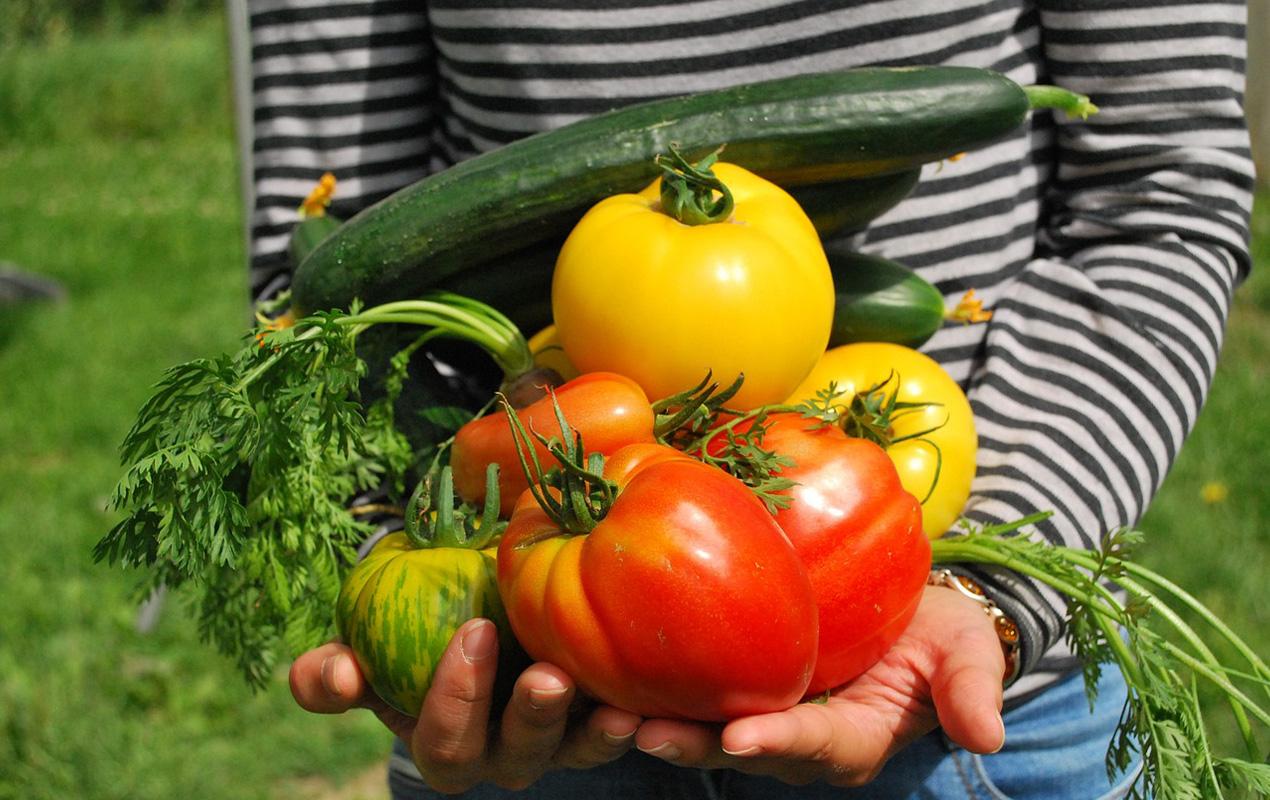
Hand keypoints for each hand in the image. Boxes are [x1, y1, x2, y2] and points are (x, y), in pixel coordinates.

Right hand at [289, 617, 641, 792]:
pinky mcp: (601, 722)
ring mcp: (556, 744)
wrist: (478, 615)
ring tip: (614, 705)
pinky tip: (647, 697)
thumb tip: (335, 674)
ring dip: (592, 731)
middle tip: (545, 675)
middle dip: (530, 718)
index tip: (473, 631)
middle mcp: (501, 755)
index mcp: (444, 742)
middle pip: (514, 756)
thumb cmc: (413, 634)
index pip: (443, 741)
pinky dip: (636, 718)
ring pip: (575, 751)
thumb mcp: (369, 649)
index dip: (454, 698)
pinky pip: (620, 729)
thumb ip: (335, 671)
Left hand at [634, 585, 1007, 786]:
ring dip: (662, 724)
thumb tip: (988, 735)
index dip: (781, 743)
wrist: (911, 610)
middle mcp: (801, 738)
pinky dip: (658, 686)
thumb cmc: (941, 631)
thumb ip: (971, 689)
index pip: (817, 745)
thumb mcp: (966, 652)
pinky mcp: (739, 683)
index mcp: (856, 737)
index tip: (742, 738)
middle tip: (645, 733)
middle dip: (696, 745)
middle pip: (744, 749)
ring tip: (610, 714)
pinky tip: (612, 669)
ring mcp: (767, 712)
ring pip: (707, 728)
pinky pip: (697, 690)